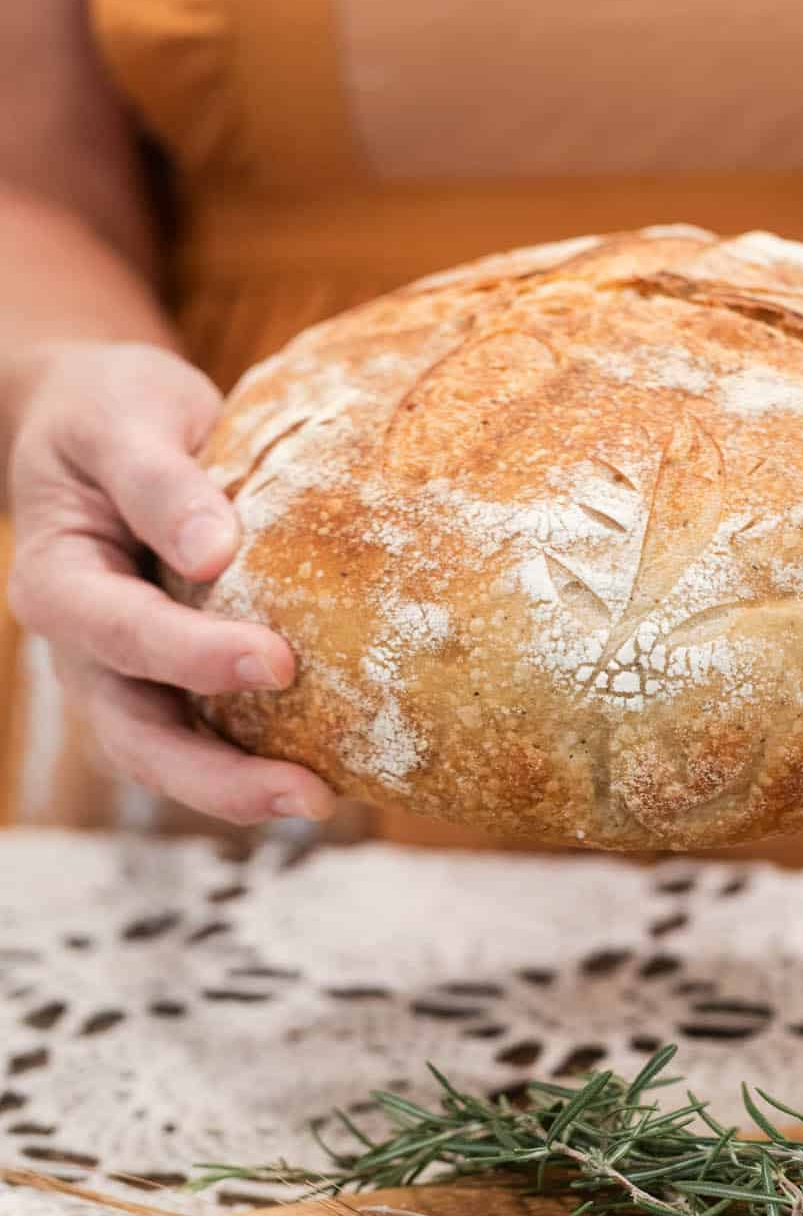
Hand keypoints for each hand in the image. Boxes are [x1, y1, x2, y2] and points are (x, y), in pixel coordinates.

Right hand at [6, 343, 334, 823]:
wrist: (99, 424)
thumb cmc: (112, 411)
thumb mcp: (125, 417)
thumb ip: (160, 478)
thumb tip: (216, 552)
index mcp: (57, 581)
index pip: (122, 632)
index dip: (193, 657)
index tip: (278, 662)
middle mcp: (83, 649)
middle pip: (136, 736)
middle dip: (218, 777)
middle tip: (307, 793)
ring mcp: (124, 678)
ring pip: (168, 759)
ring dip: (240, 793)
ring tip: (323, 803)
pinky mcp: (172, 683)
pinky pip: (207, 737)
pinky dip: (258, 762)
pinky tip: (333, 771)